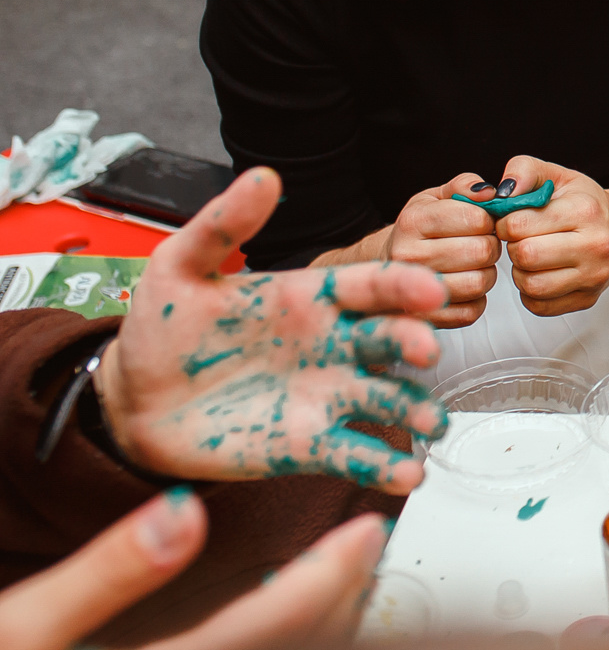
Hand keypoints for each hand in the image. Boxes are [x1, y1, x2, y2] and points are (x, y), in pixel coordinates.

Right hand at [0, 489, 385, 649]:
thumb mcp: (18, 630)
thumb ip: (107, 573)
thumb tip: (185, 513)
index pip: (275, 630)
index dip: (331, 574)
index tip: (366, 527)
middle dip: (344, 593)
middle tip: (369, 538)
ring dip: (325, 623)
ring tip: (345, 570)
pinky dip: (289, 649)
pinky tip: (286, 621)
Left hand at [96, 167, 447, 493]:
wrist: (135, 403)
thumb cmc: (162, 329)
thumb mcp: (180, 267)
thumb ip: (224, 226)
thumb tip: (264, 175)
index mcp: (312, 298)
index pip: (370, 284)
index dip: (402, 284)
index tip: (429, 288)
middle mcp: (332, 345)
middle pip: (389, 339)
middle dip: (415, 342)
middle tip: (426, 349)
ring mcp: (327, 396)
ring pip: (387, 399)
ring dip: (415, 410)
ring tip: (431, 424)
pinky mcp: (312, 446)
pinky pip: (358, 455)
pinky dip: (386, 466)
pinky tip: (407, 474)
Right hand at [382, 172, 503, 326]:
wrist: (389, 268)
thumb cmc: (420, 231)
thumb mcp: (436, 198)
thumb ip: (465, 186)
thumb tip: (491, 193)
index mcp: (413, 221)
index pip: (476, 219)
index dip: (488, 220)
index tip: (480, 223)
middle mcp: (409, 256)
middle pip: (481, 252)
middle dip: (489, 247)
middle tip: (479, 246)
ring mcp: (414, 290)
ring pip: (480, 282)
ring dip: (485, 274)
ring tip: (471, 266)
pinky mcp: (426, 318)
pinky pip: (472, 311)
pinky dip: (476, 300)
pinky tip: (463, 286)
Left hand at [488, 157, 608, 317]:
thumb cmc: (586, 203)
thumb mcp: (557, 175)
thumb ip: (524, 170)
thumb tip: (500, 193)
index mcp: (584, 211)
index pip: (519, 224)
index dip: (505, 222)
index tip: (514, 220)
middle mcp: (595, 245)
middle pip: (525, 256)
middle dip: (514, 247)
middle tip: (521, 240)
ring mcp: (594, 276)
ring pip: (531, 286)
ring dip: (520, 272)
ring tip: (531, 257)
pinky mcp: (588, 298)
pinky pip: (540, 306)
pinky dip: (530, 293)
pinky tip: (540, 274)